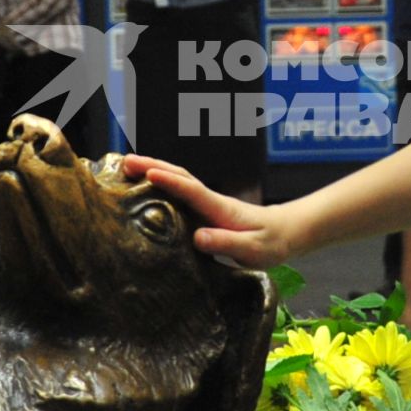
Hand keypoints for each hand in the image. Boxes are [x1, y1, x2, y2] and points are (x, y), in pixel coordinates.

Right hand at [125, 155, 293, 266]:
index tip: (148, 174)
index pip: (192, 191)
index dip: (170, 182)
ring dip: (154, 170)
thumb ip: (228, 243)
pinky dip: (162, 183)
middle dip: (152, 166)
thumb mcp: (253, 249)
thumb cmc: (271, 242)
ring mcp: (207, 204)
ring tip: (126, 167)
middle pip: (180, 177)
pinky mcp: (205, 210)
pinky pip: (180, 193)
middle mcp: (211, 201)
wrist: (286, 232)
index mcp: (220, 209)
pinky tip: (146, 186)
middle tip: (125, 161)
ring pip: (178, 181)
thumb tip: (199, 237)